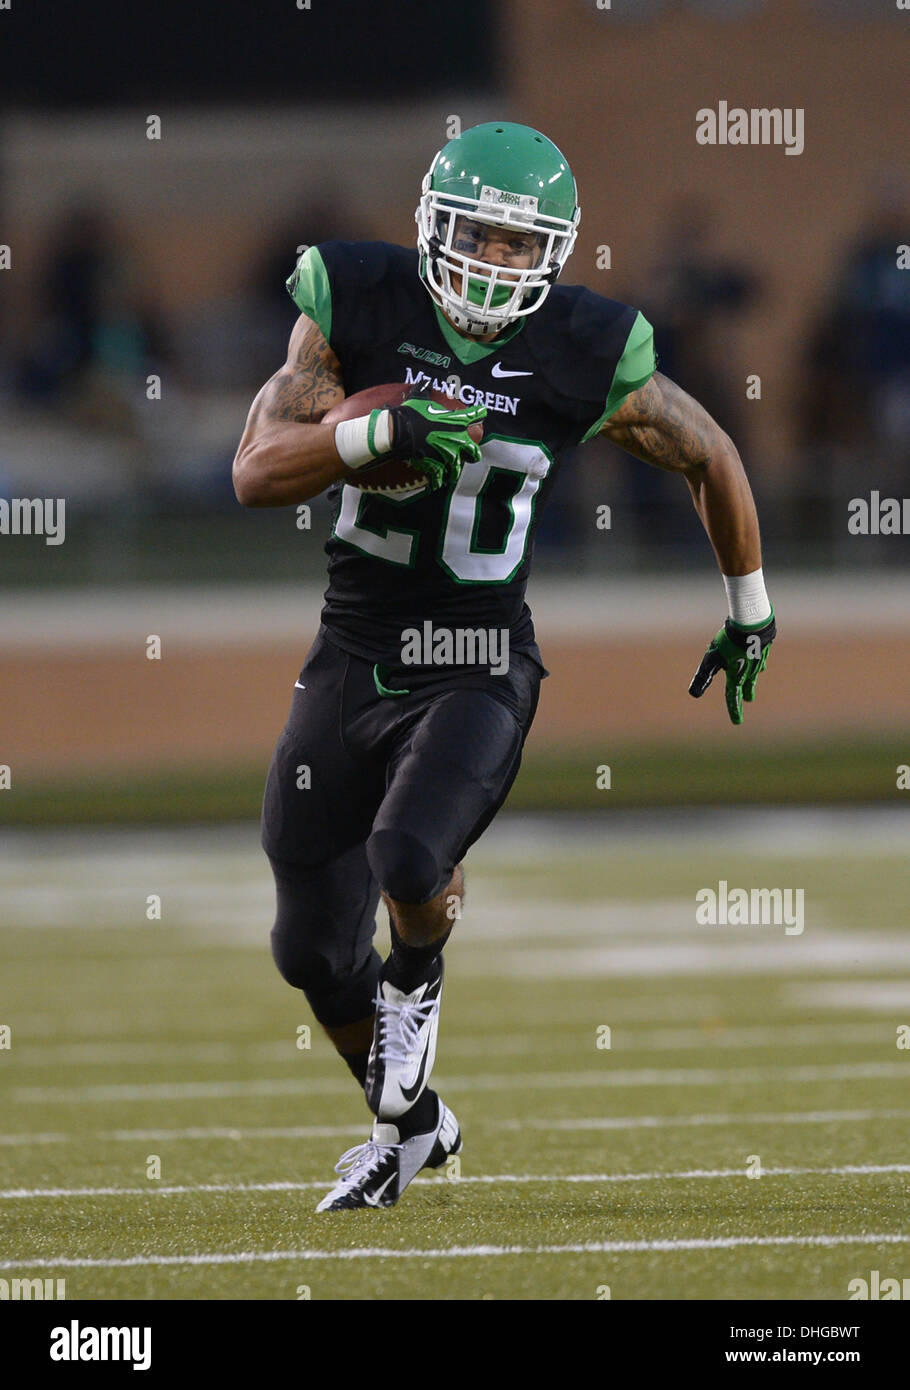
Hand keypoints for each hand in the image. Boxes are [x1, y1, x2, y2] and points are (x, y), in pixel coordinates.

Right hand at [386, 394, 485, 490]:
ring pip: (456, 468)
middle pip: (473, 451)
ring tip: (451, 473)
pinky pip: (439, 478)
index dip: (479, 412)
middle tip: (471, 455)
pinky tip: (436, 484)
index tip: (482, 412)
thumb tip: (424, 382)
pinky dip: (437, 481)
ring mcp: (447, 455)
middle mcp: (456, 440)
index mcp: (456, 422)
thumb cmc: (410, 413)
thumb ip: (425, 391)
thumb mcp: (419, 398)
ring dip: (454, 470)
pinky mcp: (435, 466)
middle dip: (473, 454)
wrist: (399, 431)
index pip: (474, 414)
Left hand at [688, 610, 775, 724]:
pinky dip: (757, 663)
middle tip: (749, 700)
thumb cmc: (730, 641)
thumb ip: (704, 676)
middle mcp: (749, 670)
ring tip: (753, 683)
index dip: (734, 710)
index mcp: (737, 675)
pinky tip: (758, 661)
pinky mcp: (763, 647)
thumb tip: (693, 694)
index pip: (733, 696)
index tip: (737, 722)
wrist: (753, 622)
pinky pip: (760, 659)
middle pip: (747, 684)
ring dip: (753, 679)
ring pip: (754, 672)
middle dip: (746, 693)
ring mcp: (758, 659)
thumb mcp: (712, 658)